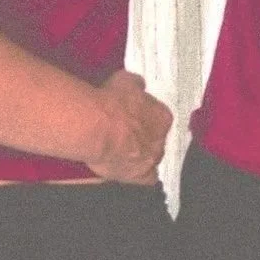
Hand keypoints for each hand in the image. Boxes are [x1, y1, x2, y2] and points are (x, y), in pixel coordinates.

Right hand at [84, 69, 172, 183]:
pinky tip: (128, 170)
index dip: (145, 115)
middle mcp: (161, 138)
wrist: (97, 128)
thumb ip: (136, 84)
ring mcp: (151, 158)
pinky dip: (139, 175)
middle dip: (144, 136)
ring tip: (122, 150)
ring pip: (151, 158)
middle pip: (156, 138)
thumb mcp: (124, 81)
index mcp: (162, 115)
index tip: (133, 114)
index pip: (159, 116)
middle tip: (125, 132)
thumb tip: (139, 84)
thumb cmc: (110, 104)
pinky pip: (146, 178)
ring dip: (140, 154)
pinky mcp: (140, 176)